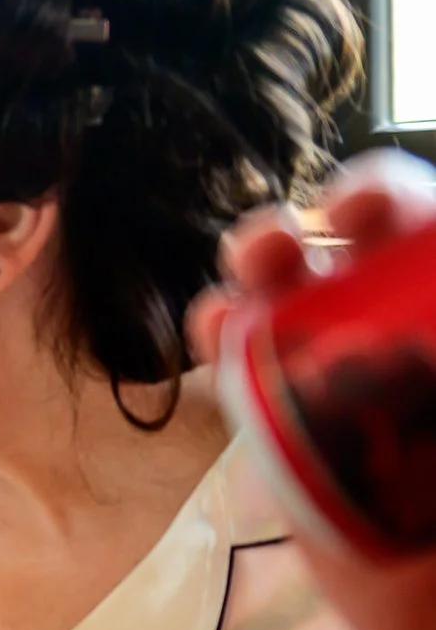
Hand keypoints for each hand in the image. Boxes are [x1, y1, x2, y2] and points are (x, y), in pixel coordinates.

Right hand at [193, 151, 435, 629]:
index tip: (358, 210)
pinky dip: (222, 336)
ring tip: (248, 276)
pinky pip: (244, 367)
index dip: (388, 200)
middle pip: (349, 252)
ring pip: (288, 299)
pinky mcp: (287, 429)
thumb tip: (408, 322)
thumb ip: (428, 356)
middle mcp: (400, 336)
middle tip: (289, 244)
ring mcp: (343, 381)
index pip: (422, 230)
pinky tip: (214, 332)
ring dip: (258, 270)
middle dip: (309, 227)